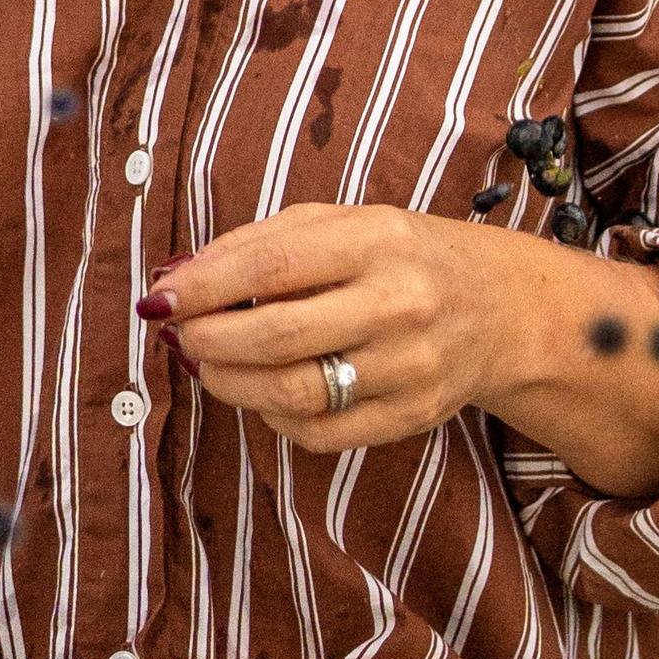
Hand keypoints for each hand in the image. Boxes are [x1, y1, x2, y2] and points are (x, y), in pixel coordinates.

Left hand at [148, 205, 528, 451]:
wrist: (497, 308)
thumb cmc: (398, 258)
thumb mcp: (341, 225)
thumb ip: (259, 244)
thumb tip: (177, 280)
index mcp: (377, 240)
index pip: (273, 265)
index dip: (206, 286)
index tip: (161, 299)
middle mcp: (399, 304)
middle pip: (279, 337)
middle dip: (209, 341)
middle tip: (181, 336)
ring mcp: (409, 366)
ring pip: (294, 394)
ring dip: (230, 384)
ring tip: (208, 366)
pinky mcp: (411, 416)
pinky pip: (320, 433)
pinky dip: (272, 417)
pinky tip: (261, 391)